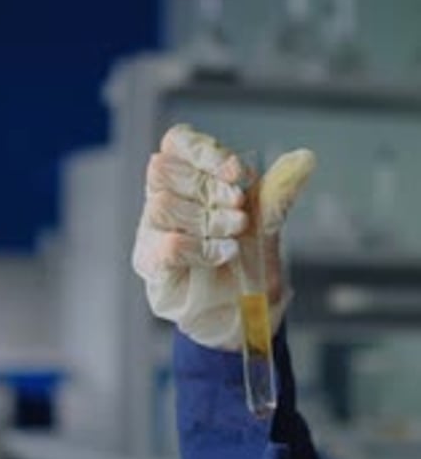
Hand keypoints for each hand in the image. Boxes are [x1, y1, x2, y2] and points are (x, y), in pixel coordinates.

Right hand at [132, 124, 315, 349]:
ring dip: (208, 219)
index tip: (237, 173)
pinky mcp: (152, 265)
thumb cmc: (247, 266)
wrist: (245, 314)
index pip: (177, 143)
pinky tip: (224, 253)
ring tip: (235, 234)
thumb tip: (305, 158)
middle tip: (239, 211)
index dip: (204, 151)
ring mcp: (153, 232)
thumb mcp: (267, 226)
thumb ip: (278, 192)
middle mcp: (164, 200)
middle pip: (163, 170)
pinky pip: (166, 246)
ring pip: (162, 206)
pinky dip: (200, 248)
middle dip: (209, 187)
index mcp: (189, 180)